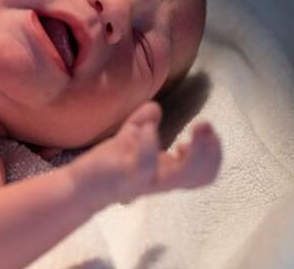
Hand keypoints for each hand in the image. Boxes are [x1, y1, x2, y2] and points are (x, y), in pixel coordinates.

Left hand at [70, 102, 220, 207]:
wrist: (79, 186)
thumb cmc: (109, 165)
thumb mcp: (129, 139)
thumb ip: (143, 122)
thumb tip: (156, 108)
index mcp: (167, 172)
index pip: (204, 172)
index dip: (214, 153)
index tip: (207, 131)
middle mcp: (160, 179)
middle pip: (199, 176)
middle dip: (211, 151)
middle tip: (205, 127)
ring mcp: (144, 178)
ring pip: (180, 176)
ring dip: (195, 153)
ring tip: (193, 128)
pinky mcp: (124, 174)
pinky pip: (144, 164)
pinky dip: (150, 143)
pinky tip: (147, 128)